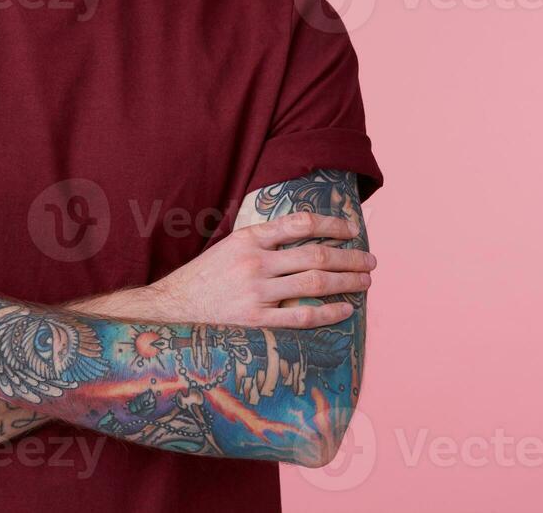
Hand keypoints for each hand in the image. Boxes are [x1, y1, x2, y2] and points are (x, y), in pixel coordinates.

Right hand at [145, 212, 375, 328]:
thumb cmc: (204, 276)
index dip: (331, 225)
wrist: (173, 306)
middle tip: (370, 261)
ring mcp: (256, 292)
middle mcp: (255, 262)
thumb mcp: (229, 246)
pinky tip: (345, 310)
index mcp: (248, 238)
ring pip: (314, 284)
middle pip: (315, 255)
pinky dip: (328, 313)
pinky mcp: (255, 320)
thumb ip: (262, 240)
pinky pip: (301, 317)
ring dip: (346, 282)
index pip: (300, 223)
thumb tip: (302, 236)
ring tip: (365, 282)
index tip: (351, 230)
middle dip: (349, 258)